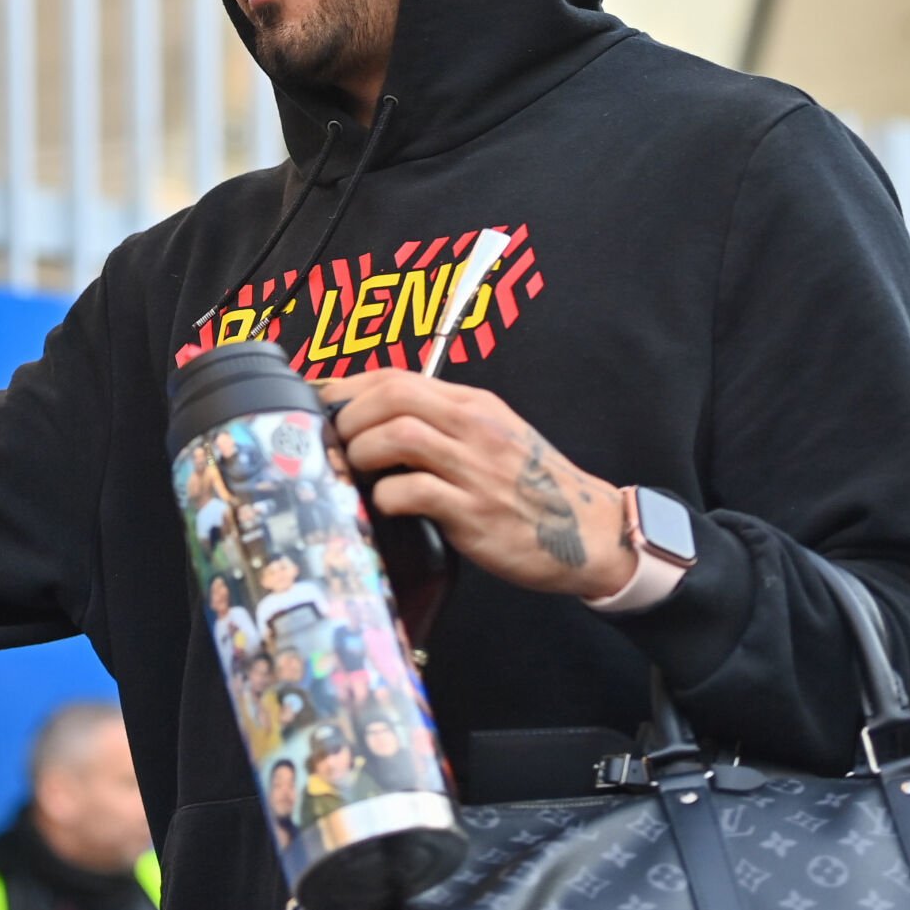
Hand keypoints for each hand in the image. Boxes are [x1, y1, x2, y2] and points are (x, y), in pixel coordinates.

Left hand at [321, 369, 633, 597]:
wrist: (590, 532)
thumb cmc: (532, 488)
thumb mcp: (490, 437)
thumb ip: (439, 423)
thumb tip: (371, 420)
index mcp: (473, 405)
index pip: (397, 377)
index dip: (347, 388)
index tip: (320, 406)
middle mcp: (474, 428)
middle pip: (392, 396)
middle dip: (349, 416)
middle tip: (336, 443)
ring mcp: (475, 469)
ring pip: (398, 436)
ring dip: (362, 451)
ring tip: (357, 470)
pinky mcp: (474, 513)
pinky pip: (413, 492)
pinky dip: (385, 497)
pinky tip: (384, 505)